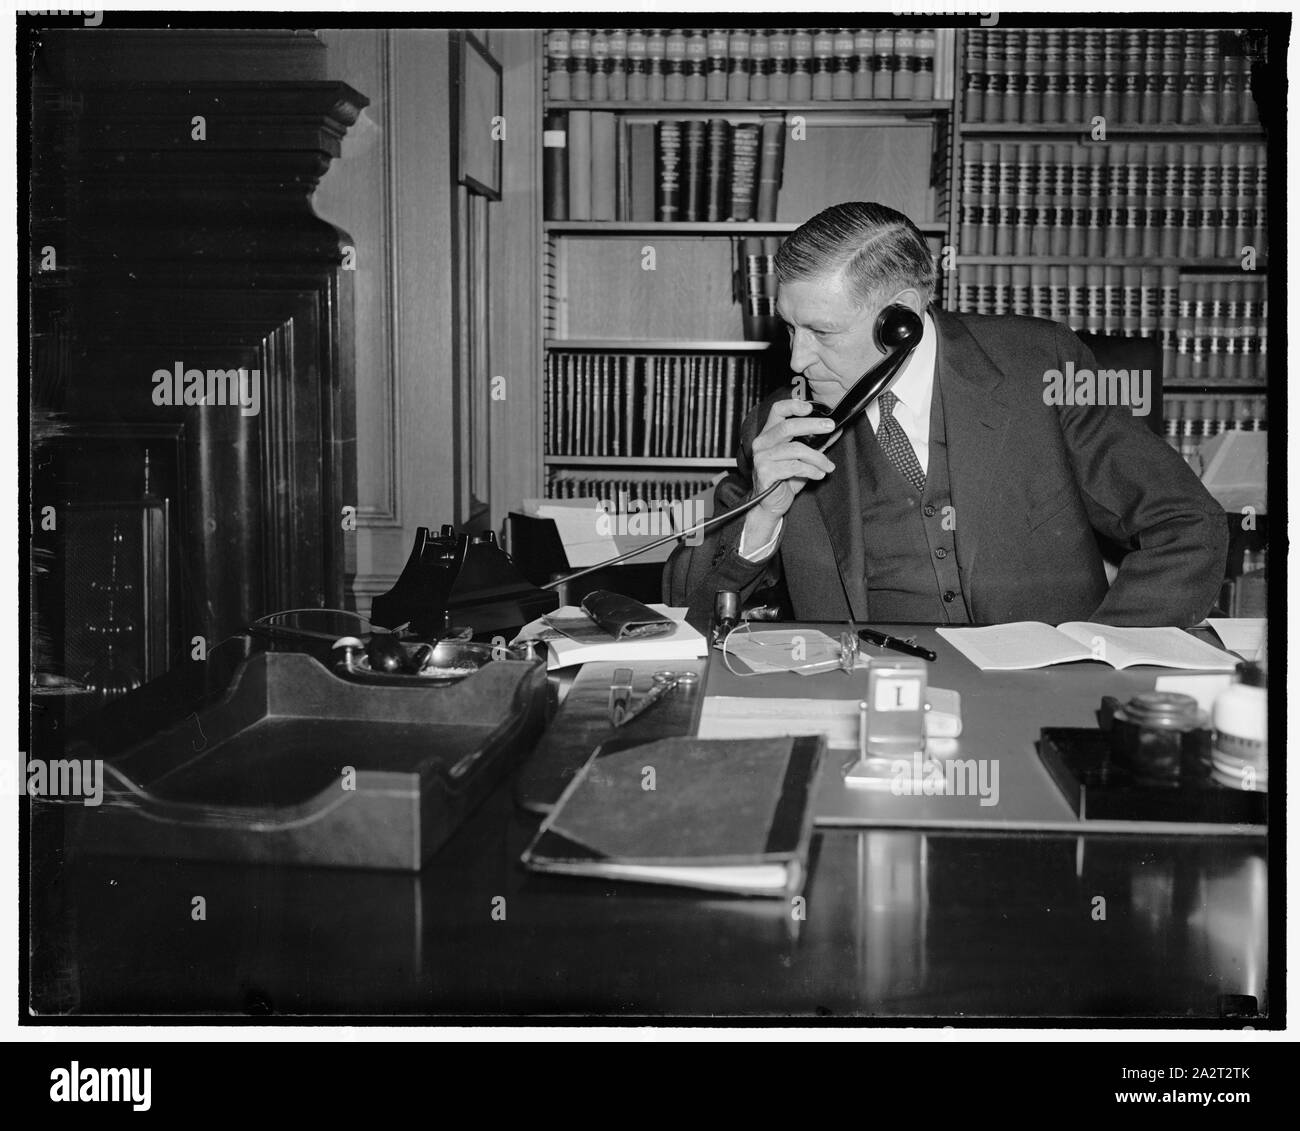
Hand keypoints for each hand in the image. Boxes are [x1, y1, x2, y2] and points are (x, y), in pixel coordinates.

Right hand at [742, 399, 836, 545]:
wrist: (771, 505)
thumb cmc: (785, 480)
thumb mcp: (804, 459)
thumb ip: (817, 444)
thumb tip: (835, 431)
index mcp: (768, 435)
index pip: (777, 411)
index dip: (793, 405)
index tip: (810, 408)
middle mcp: (762, 443)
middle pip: (788, 426)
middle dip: (813, 425)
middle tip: (830, 427)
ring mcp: (761, 458)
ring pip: (796, 449)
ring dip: (818, 458)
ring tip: (828, 466)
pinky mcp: (765, 472)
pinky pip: (795, 467)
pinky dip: (811, 470)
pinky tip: (818, 474)